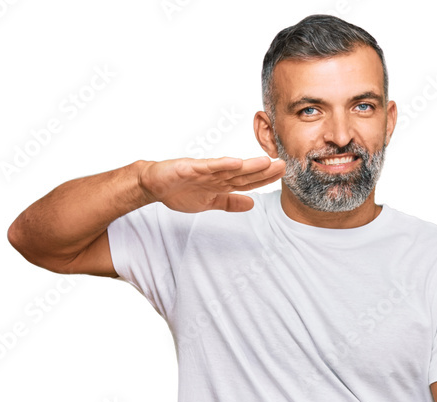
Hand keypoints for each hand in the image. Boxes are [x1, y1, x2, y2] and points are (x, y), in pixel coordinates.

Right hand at [139, 155, 285, 212]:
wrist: (153, 184)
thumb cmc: (180, 191)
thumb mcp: (209, 203)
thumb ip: (230, 202)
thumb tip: (252, 204)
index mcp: (222, 183)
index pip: (248, 182)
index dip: (265, 179)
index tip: (283, 174)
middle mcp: (216, 174)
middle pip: (244, 174)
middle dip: (263, 170)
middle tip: (283, 164)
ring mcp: (204, 170)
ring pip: (230, 168)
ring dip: (248, 165)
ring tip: (266, 161)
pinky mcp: (189, 168)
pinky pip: (207, 166)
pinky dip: (221, 164)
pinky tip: (235, 162)